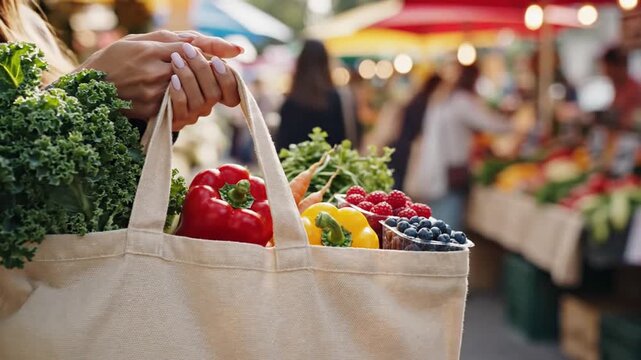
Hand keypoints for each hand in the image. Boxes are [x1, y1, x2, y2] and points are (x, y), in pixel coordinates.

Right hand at [79, 30, 241, 126]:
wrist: (88, 90)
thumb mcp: (139, 41)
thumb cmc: (116, 60)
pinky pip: (181, 109)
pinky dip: (190, 103)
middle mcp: (153, 72)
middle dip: (212, 71)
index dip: (216, 49)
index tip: (238, 50)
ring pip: (194, 92)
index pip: (191, 49)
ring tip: (203, 84)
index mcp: (150, 50)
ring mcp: (153, 94)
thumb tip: (201, 43)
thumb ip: (170, 40)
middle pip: (197, 72)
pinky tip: (188, 98)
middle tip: (221, 68)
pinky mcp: (151, 112)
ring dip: (204, 89)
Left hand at [168, 42, 240, 130]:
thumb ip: (212, 46)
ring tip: (176, 60)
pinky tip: (172, 78)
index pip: (233, 95)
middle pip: (215, 94)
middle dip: (203, 71)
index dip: (228, 81)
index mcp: (213, 87)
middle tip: (189, 51)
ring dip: (190, 78)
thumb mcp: (187, 44)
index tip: (215, 61)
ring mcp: (191, 113)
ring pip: (201, 102)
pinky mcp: (174, 119)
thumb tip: (239, 50)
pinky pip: (182, 109)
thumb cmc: (165, 53)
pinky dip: (179, 93)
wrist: (134, 69)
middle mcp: (206, 103)